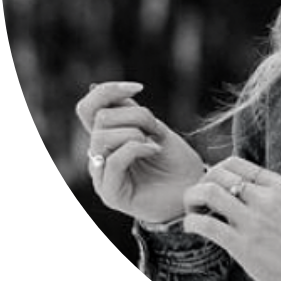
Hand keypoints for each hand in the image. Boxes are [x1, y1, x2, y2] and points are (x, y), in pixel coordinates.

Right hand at [75, 81, 204, 223]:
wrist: (192, 191)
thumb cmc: (176, 162)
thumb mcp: (156, 129)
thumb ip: (132, 114)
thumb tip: (111, 93)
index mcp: (106, 138)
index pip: (88, 108)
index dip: (108, 91)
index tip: (139, 87)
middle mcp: (98, 156)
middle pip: (99, 118)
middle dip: (134, 115)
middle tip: (156, 129)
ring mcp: (102, 175)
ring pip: (102, 137)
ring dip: (135, 132)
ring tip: (155, 143)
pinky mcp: (111, 193)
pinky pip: (114, 160)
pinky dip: (137, 148)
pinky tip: (156, 150)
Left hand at [182, 157, 280, 280]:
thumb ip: (266, 194)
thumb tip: (233, 190)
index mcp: (279, 185)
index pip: (236, 163)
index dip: (216, 172)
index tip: (211, 186)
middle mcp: (266, 198)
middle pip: (218, 174)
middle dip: (201, 184)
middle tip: (198, 201)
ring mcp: (254, 221)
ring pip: (209, 192)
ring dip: (192, 199)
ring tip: (193, 212)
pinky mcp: (243, 245)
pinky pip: (206, 224)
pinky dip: (191, 223)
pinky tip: (193, 228)